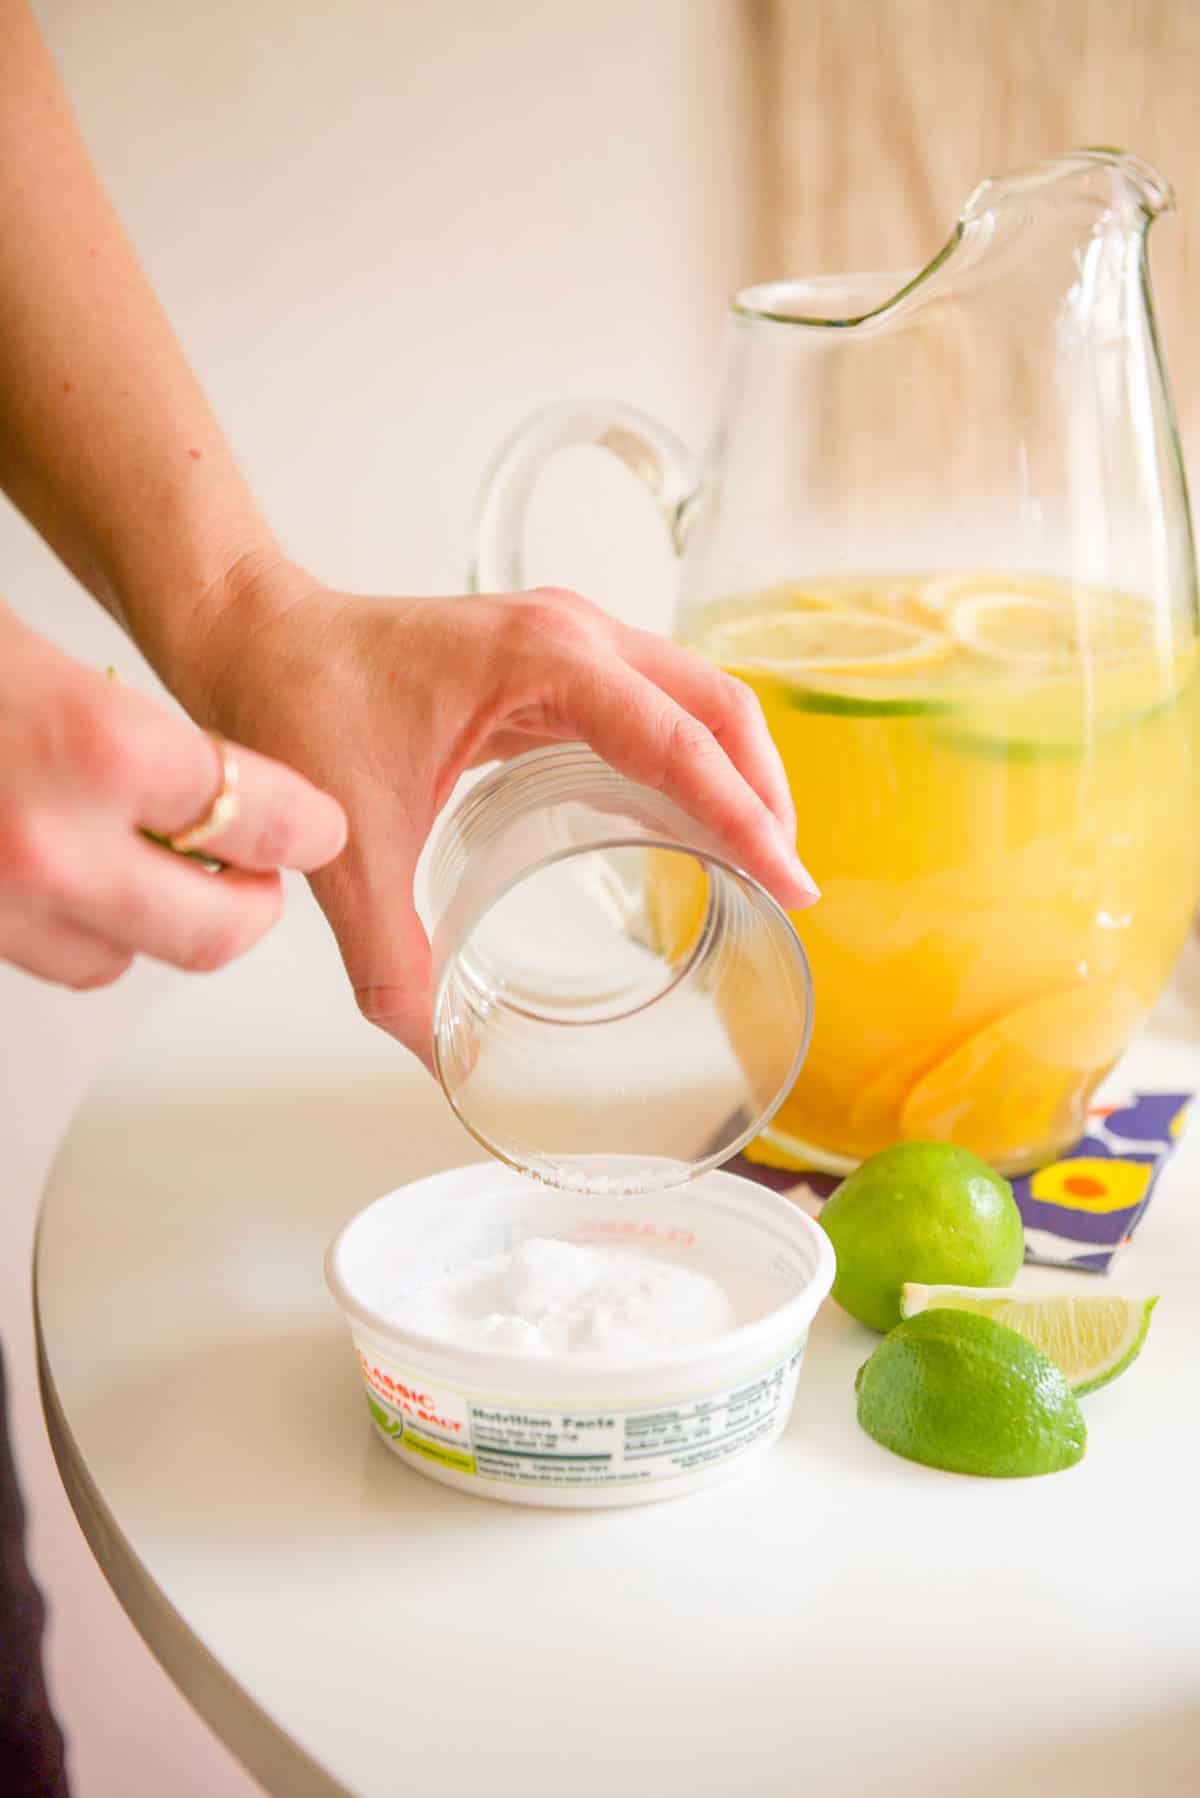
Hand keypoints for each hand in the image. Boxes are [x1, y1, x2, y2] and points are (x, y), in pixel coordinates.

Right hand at [0, 605, 345, 988]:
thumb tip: (238, 796)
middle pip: (219, 931)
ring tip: (165, 864)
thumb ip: (144, 739)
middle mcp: (49, 844)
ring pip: (135, 958)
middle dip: (254, 902)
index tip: (316, 824)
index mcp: (97, 748)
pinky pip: (59, 960)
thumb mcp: (42, 658)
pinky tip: (82, 875)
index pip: (260, 816)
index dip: (303, 823)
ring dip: (164, 919)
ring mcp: (1, 903)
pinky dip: (88, 929)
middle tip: (262, 870)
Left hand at [182, 569, 818, 1066]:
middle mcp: (573, 635)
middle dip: (766, 794)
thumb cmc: (295, 700)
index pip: (684, 745)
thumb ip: (391, 963)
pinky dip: (691, 758)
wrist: (250, 632)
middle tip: (788, 884)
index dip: (750, 820)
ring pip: (696, 698)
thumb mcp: (351, 848)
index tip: (795, 886)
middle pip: (719, 708)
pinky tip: (690, 818)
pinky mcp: (553, 657)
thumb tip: (439, 1056)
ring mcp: (568, 637)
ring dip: (738, 772)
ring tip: (759, 858)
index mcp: (545, 663)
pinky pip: (653, 704)